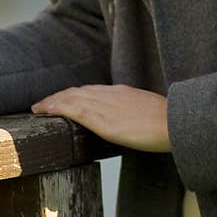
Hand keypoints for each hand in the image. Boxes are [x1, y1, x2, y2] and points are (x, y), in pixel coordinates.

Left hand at [31, 84, 170, 152]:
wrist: (177, 123)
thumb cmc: (172, 124)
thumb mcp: (153, 115)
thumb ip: (139, 116)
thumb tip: (138, 125)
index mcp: (124, 93)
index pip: (93, 91)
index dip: (76, 95)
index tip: (65, 99)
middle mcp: (111, 94)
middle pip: (78, 91)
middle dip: (60, 97)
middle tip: (44, 104)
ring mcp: (104, 105)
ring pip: (70, 97)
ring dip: (52, 101)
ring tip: (39, 108)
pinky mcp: (100, 118)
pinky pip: (71, 108)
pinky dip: (54, 107)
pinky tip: (43, 111)